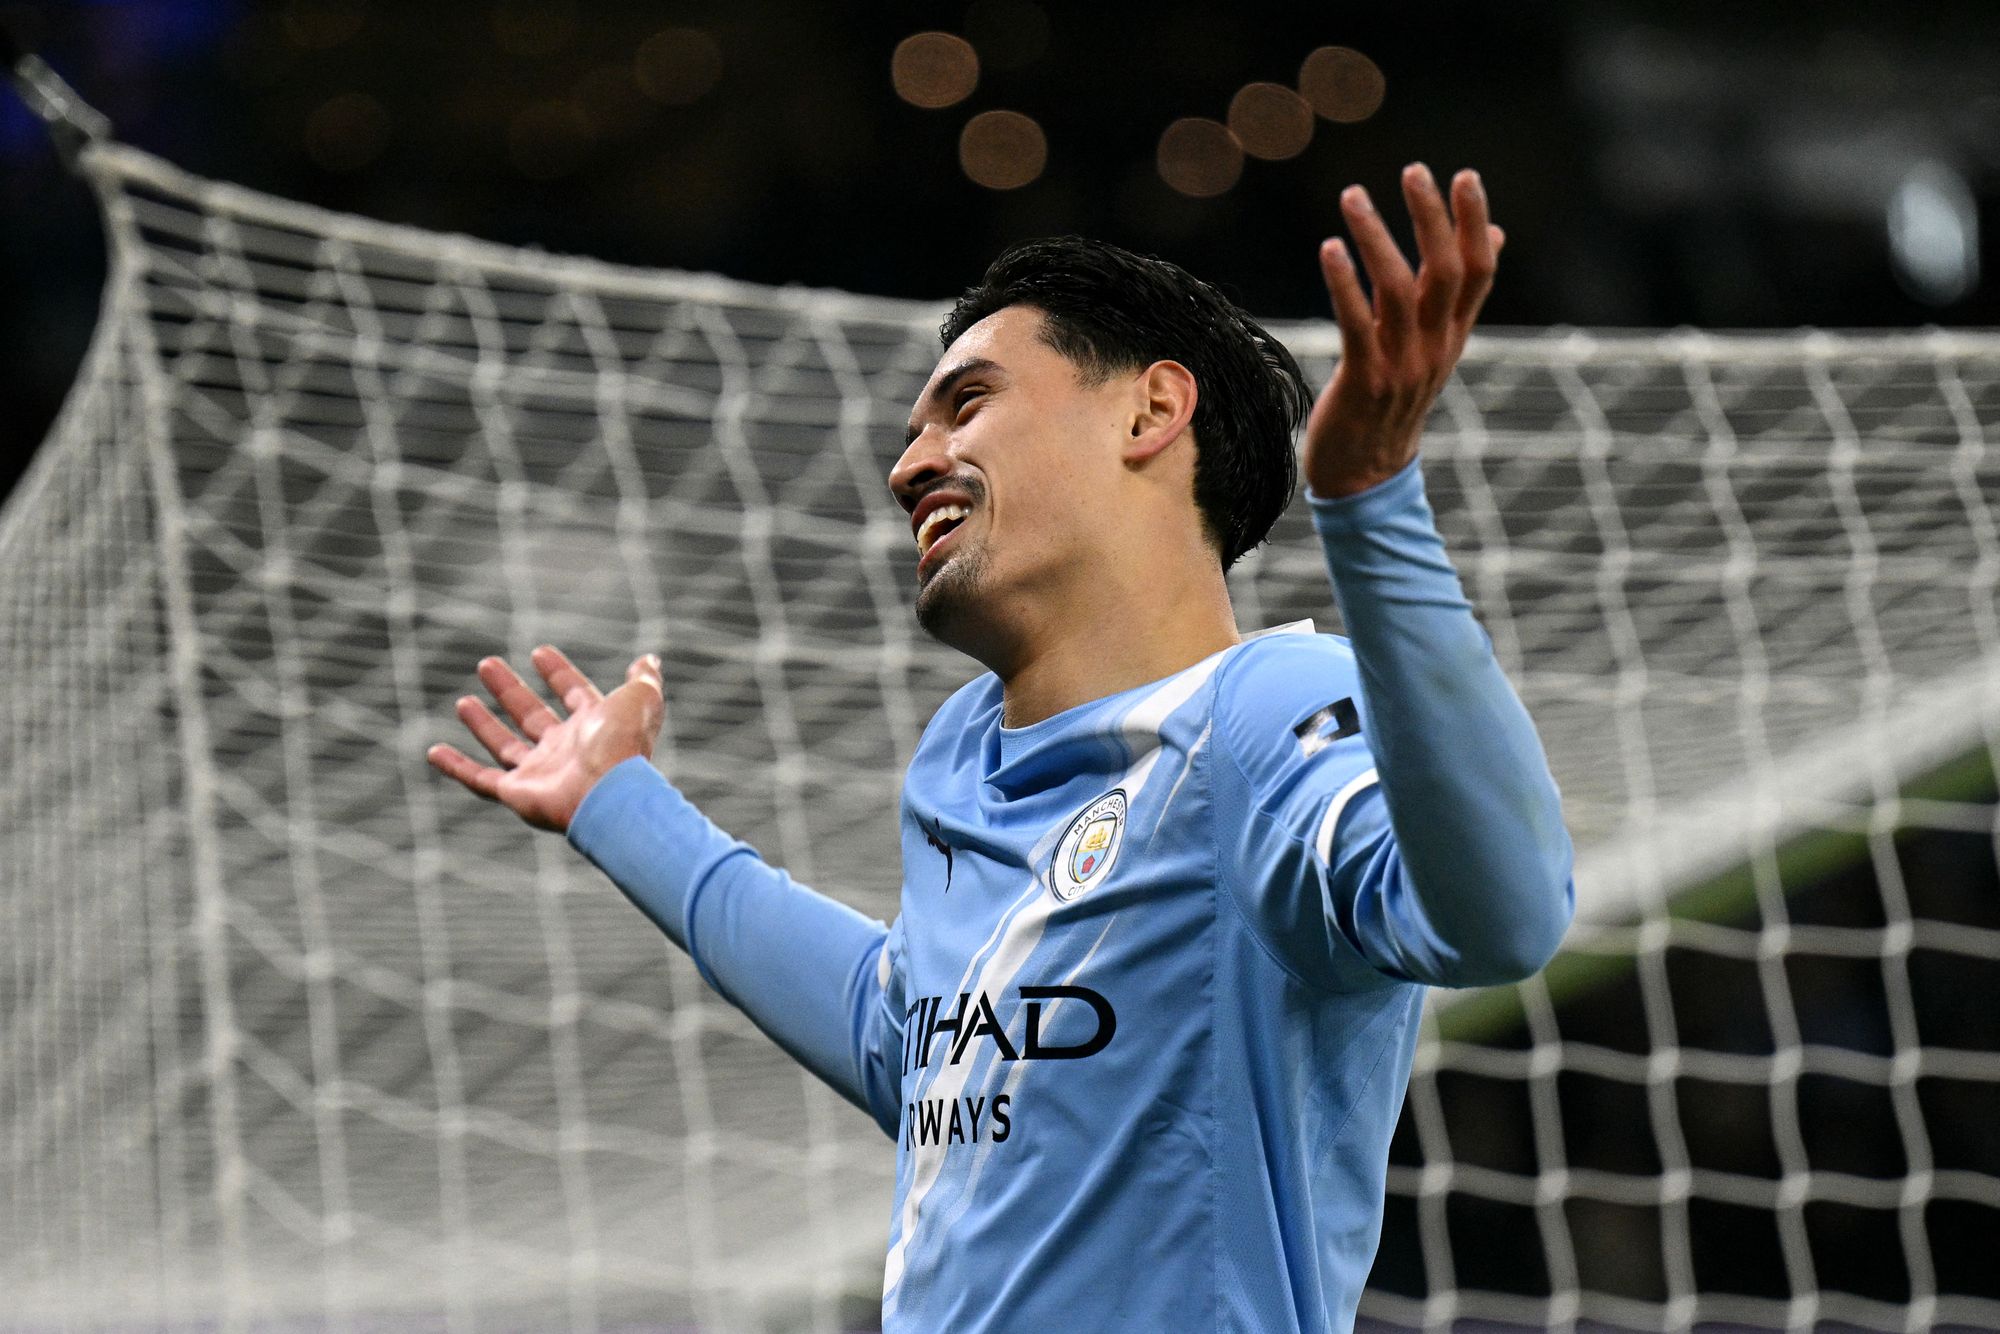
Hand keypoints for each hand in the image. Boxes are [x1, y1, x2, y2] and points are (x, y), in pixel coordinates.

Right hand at [427, 645, 664, 832]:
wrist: (608, 792)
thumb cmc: (623, 743)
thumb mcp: (640, 699)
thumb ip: (643, 678)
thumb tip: (650, 659)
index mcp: (595, 727)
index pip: (574, 695)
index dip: (559, 673)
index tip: (539, 652)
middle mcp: (567, 751)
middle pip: (532, 716)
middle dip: (510, 691)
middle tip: (486, 663)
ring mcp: (541, 773)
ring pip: (505, 745)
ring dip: (483, 723)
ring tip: (462, 700)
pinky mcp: (516, 793)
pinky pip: (479, 780)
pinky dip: (455, 767)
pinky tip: (433, 751)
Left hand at [1305, 163, 1504, 497]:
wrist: (1366, 475)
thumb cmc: (1393, 402)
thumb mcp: (1434, 347)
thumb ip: (1458, 295)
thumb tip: (1497, 236)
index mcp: (1453, 336)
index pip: (1478, 271)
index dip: (1475, 223)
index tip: (1465, 176)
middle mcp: (1435, 347)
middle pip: (1446, 272)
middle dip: (1432, 218)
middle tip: (1415, 170)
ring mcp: (1403, 365)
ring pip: (1400, 290)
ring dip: (1377, 238)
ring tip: (1353, 197)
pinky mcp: (1365, 381)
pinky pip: (1357, 323)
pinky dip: (1344, 282)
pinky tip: (1330, 248)